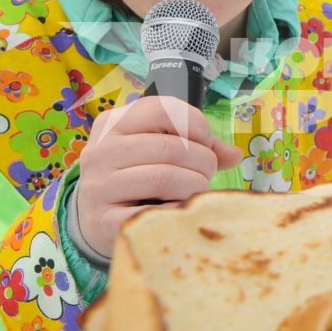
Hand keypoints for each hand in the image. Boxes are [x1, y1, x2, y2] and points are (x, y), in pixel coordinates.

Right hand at [70, 96, 244, 254]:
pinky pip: (156, 212)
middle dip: (203, 161)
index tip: (204, 141)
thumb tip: (235, 154)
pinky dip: (178, 212)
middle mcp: (101, 151)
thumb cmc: (135, 177)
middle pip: (171, 148)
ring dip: (195, 186)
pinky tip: (181, 211)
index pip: (162, 109)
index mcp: (113, 124)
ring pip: (165, 178)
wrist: (97, 220)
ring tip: (197, 190)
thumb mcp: (156, 150)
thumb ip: (196, 146)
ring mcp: (99, 187)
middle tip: (206, 172)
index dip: (196, 124)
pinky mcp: (104, 221)